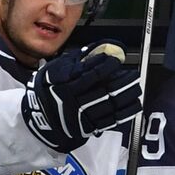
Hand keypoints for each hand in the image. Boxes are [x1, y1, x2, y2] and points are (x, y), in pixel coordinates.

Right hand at [22, 43, 140, 152]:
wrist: (38, 116)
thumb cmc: (50, 87)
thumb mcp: (58, 67)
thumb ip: (82, 56)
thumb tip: (106, 46)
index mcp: (65, 84)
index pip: (92, 73)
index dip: (108, 65)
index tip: (118, 59)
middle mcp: (74, 101)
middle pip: (104, 90)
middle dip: (123, 81)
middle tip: (133, 74)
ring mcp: (81, 116)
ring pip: (109, 105)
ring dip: (127, 96)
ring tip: (136, 87)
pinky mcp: (88, 127)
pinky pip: (110, 120)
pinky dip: (125, 112)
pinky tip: (134, 104)